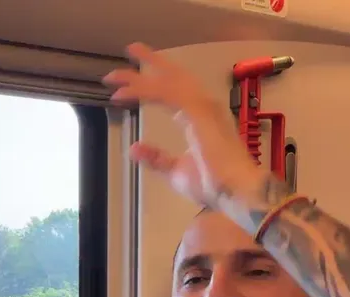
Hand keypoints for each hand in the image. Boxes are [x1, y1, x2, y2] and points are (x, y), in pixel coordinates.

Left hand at [103, 43, 278, 210]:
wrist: (235, 192)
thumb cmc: (213, 185)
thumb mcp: (176, 171)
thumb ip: (157, 158)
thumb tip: (134, 148)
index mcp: (200, 118)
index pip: (176, 90)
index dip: (155, 81)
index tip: (133, 79)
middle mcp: (203, 106)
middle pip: (174, 77)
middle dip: (150, 63)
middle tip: (129, 51)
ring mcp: (202, 107)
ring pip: (167, 82)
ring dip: (140, 77)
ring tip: (114, 75)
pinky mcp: (197, 112)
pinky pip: (167, 94)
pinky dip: (145, 90)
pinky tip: (125, 92)